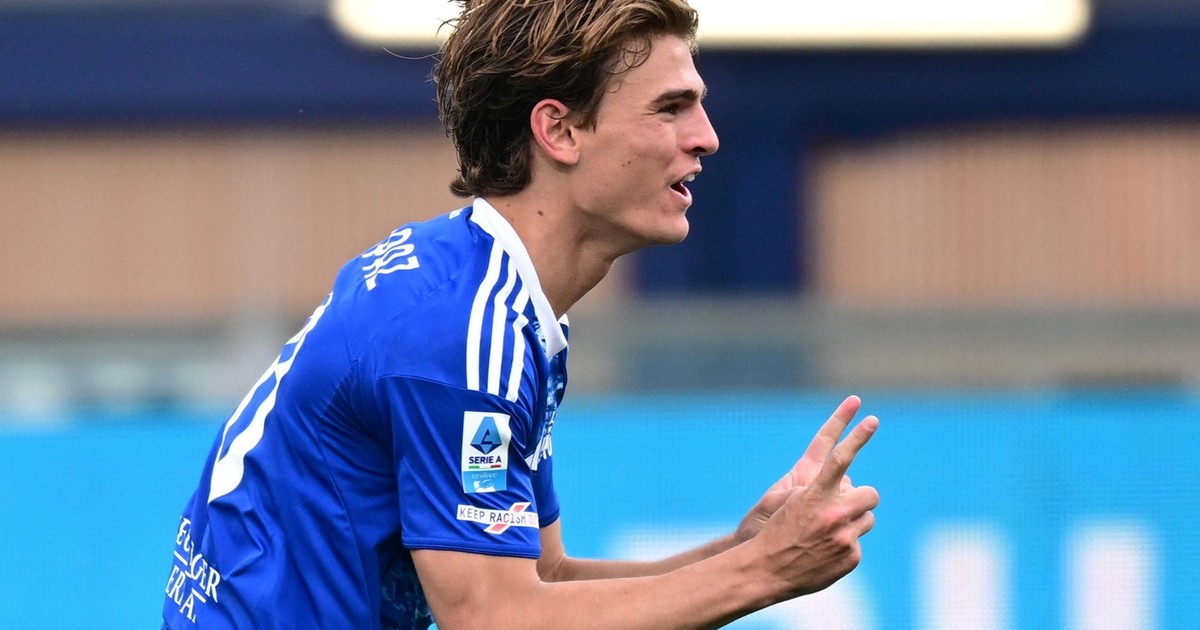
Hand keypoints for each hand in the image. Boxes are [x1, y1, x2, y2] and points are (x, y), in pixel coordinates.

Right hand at [748, 401, 878, 598]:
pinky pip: (858, 543)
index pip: (840, 459)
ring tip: (827, 533)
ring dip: (853, 522)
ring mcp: (845, 537)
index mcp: (816, 495)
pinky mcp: (851, 556)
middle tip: (846, 505)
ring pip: (867, 519)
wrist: (766, 570)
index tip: (871, 420)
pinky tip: (824, 553)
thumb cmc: (776, 530)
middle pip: (869, 494)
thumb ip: (819, 487)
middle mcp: (834, 514)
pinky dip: (845, 547)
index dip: (857, 437)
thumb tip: (845, 484)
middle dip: (862, 497)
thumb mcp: (791, 501)